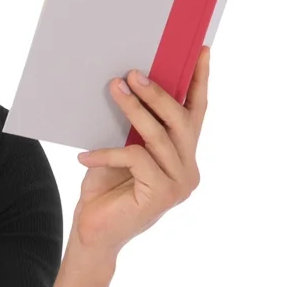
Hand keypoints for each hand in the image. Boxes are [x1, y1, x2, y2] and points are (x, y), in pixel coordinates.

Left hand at [71, 46, 208, 262]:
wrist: (92, 236)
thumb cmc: (105, 190)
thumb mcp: (123, 148)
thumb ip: (138, 125)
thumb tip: (135, 79)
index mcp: (184, 157)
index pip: (196, 114)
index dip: (199, 82)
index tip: (200, 51)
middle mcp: (188, 171)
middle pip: (180, 121)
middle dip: (157, 93)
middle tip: (133, 72)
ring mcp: (178, 185)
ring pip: (157, 136)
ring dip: (133, 110)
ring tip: (113, 89)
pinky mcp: (160, 196)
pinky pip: (136, 159)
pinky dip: (109, 154)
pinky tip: (86, 157)